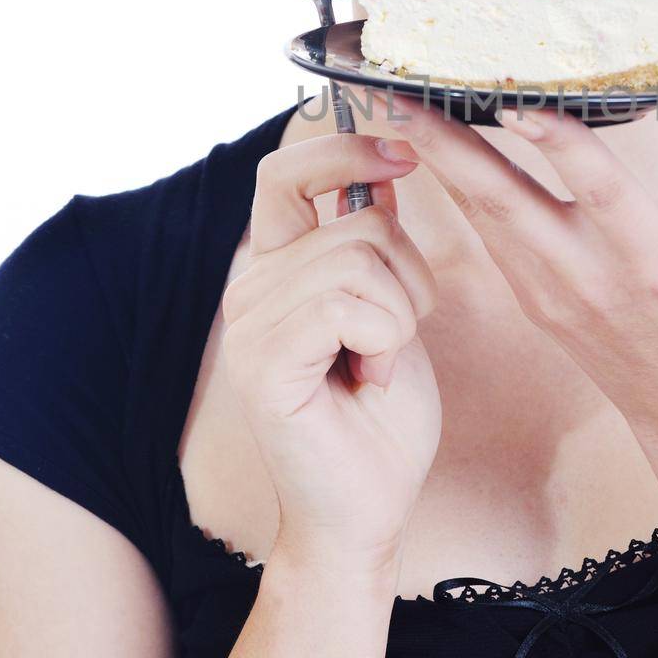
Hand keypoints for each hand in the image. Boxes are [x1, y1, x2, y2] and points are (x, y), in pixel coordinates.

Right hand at [220, 129, 441, 576]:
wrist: (367, 509)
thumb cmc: (381, 417)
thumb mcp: (392, 308)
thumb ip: (376, 242)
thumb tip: (385, 167)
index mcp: (277, 268)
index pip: (285, 172)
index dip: (345, 149)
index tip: (404, 152)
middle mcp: (251, 287)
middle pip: (356, 220)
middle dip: (408, 274)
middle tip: (395, 337)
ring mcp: (249, 324)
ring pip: (360, 259)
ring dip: (398, 315)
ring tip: (375, 365)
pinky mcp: (263, 362)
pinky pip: (347, 305)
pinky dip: (384, 343)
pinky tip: (366, 382)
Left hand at [370, 3, 657, 443]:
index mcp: (654, 258)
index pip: (596, 187)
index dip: (555, 141)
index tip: (514, 97)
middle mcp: (591, 280)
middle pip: (503, 203)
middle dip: (444, 146)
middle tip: (398, 90)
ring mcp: (553, 298)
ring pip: (482, 219)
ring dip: (439, 162)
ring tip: (400, 103)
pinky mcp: (535, 306)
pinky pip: (490, 239)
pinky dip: (461, 192)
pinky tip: (436, 150)